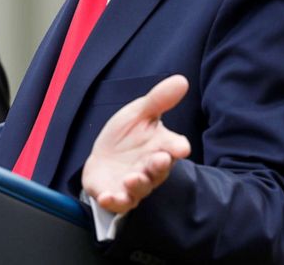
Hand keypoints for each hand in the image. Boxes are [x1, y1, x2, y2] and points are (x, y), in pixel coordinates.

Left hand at [82, 74, 191, 214]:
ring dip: (137, 184)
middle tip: (158, 159)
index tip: (180, 147)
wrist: (102, 159)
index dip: (177, 147)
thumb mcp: (139, 113)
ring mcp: (134, 185)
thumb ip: (158, 100)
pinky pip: (118, 202)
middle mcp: (150, 169)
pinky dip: (113, 201)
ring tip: (131, 178)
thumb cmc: (126, 137)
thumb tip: (181, 79)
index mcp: (160, 147)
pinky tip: (106, 196)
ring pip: (140, 188)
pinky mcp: (116, 195)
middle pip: (159, 170)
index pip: (174, 147)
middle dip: (159, 166)